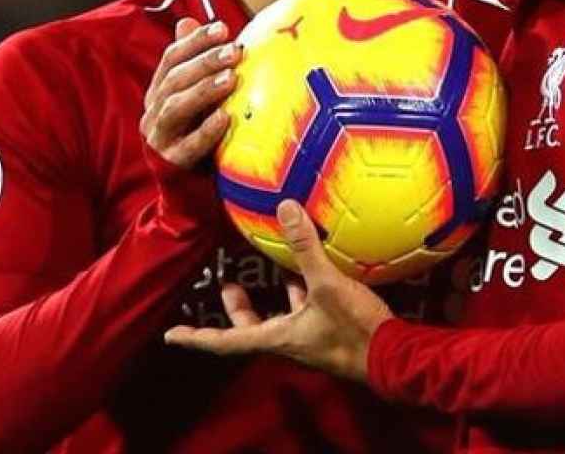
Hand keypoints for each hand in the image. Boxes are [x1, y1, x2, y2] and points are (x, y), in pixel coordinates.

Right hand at [141, 17, 241, 168]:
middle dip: (204, 62)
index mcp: (159, 92)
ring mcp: (159, 138)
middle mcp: (153, 112)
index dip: (195, 42)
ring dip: (204, 91)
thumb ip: (196, 65)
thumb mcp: (199, 100)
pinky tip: (226, 119)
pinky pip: (187, 146)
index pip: (172, 58)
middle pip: (174, 80)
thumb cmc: (199, 136)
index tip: (223, 28)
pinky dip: (206, 131)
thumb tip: (190, 21)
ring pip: (175, 109)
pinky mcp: (169, 165)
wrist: (188, 191)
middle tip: (235, 51)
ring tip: (231, 78)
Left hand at [163, 200, 393, 382]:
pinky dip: (302, 291)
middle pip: (251, 328)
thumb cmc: (354, 330)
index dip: (196, 336)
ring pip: (279, 318)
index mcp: (276, 337)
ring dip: (272, 296)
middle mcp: (288, 341)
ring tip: (269, 266)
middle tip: (229, 282)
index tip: (171, 334)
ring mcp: (309, 338)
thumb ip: (305, 248)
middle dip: (238, 307)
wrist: (394, 356)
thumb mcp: (327, 285)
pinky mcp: (330, 331)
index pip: (224, 341)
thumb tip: (285, 207)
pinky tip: (312, 269)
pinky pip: (306, 310)